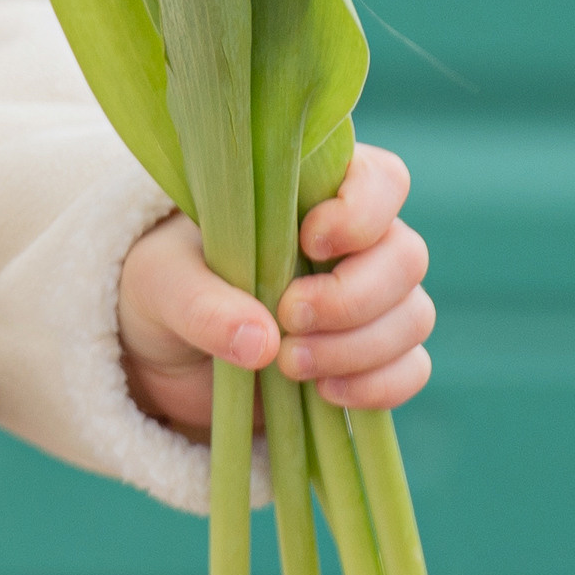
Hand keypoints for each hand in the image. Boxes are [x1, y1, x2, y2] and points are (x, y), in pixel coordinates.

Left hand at [117, 143, 431, 436]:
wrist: (161, 353)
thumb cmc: (163, 285)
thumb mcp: (161, 282)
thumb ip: (202, 302)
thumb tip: (261, 341)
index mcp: (311, 192)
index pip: (382, 179)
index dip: (362, 211)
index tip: (308, 243)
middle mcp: (354, 241)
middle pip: (406, 256)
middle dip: (353, 297)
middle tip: (289, 318)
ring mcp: (369, 302)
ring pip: (413, 316)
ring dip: (359, 348)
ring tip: (289, 366)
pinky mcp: (369, 359)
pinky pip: (411, 369)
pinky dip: (379, 386)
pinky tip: (325, 395)